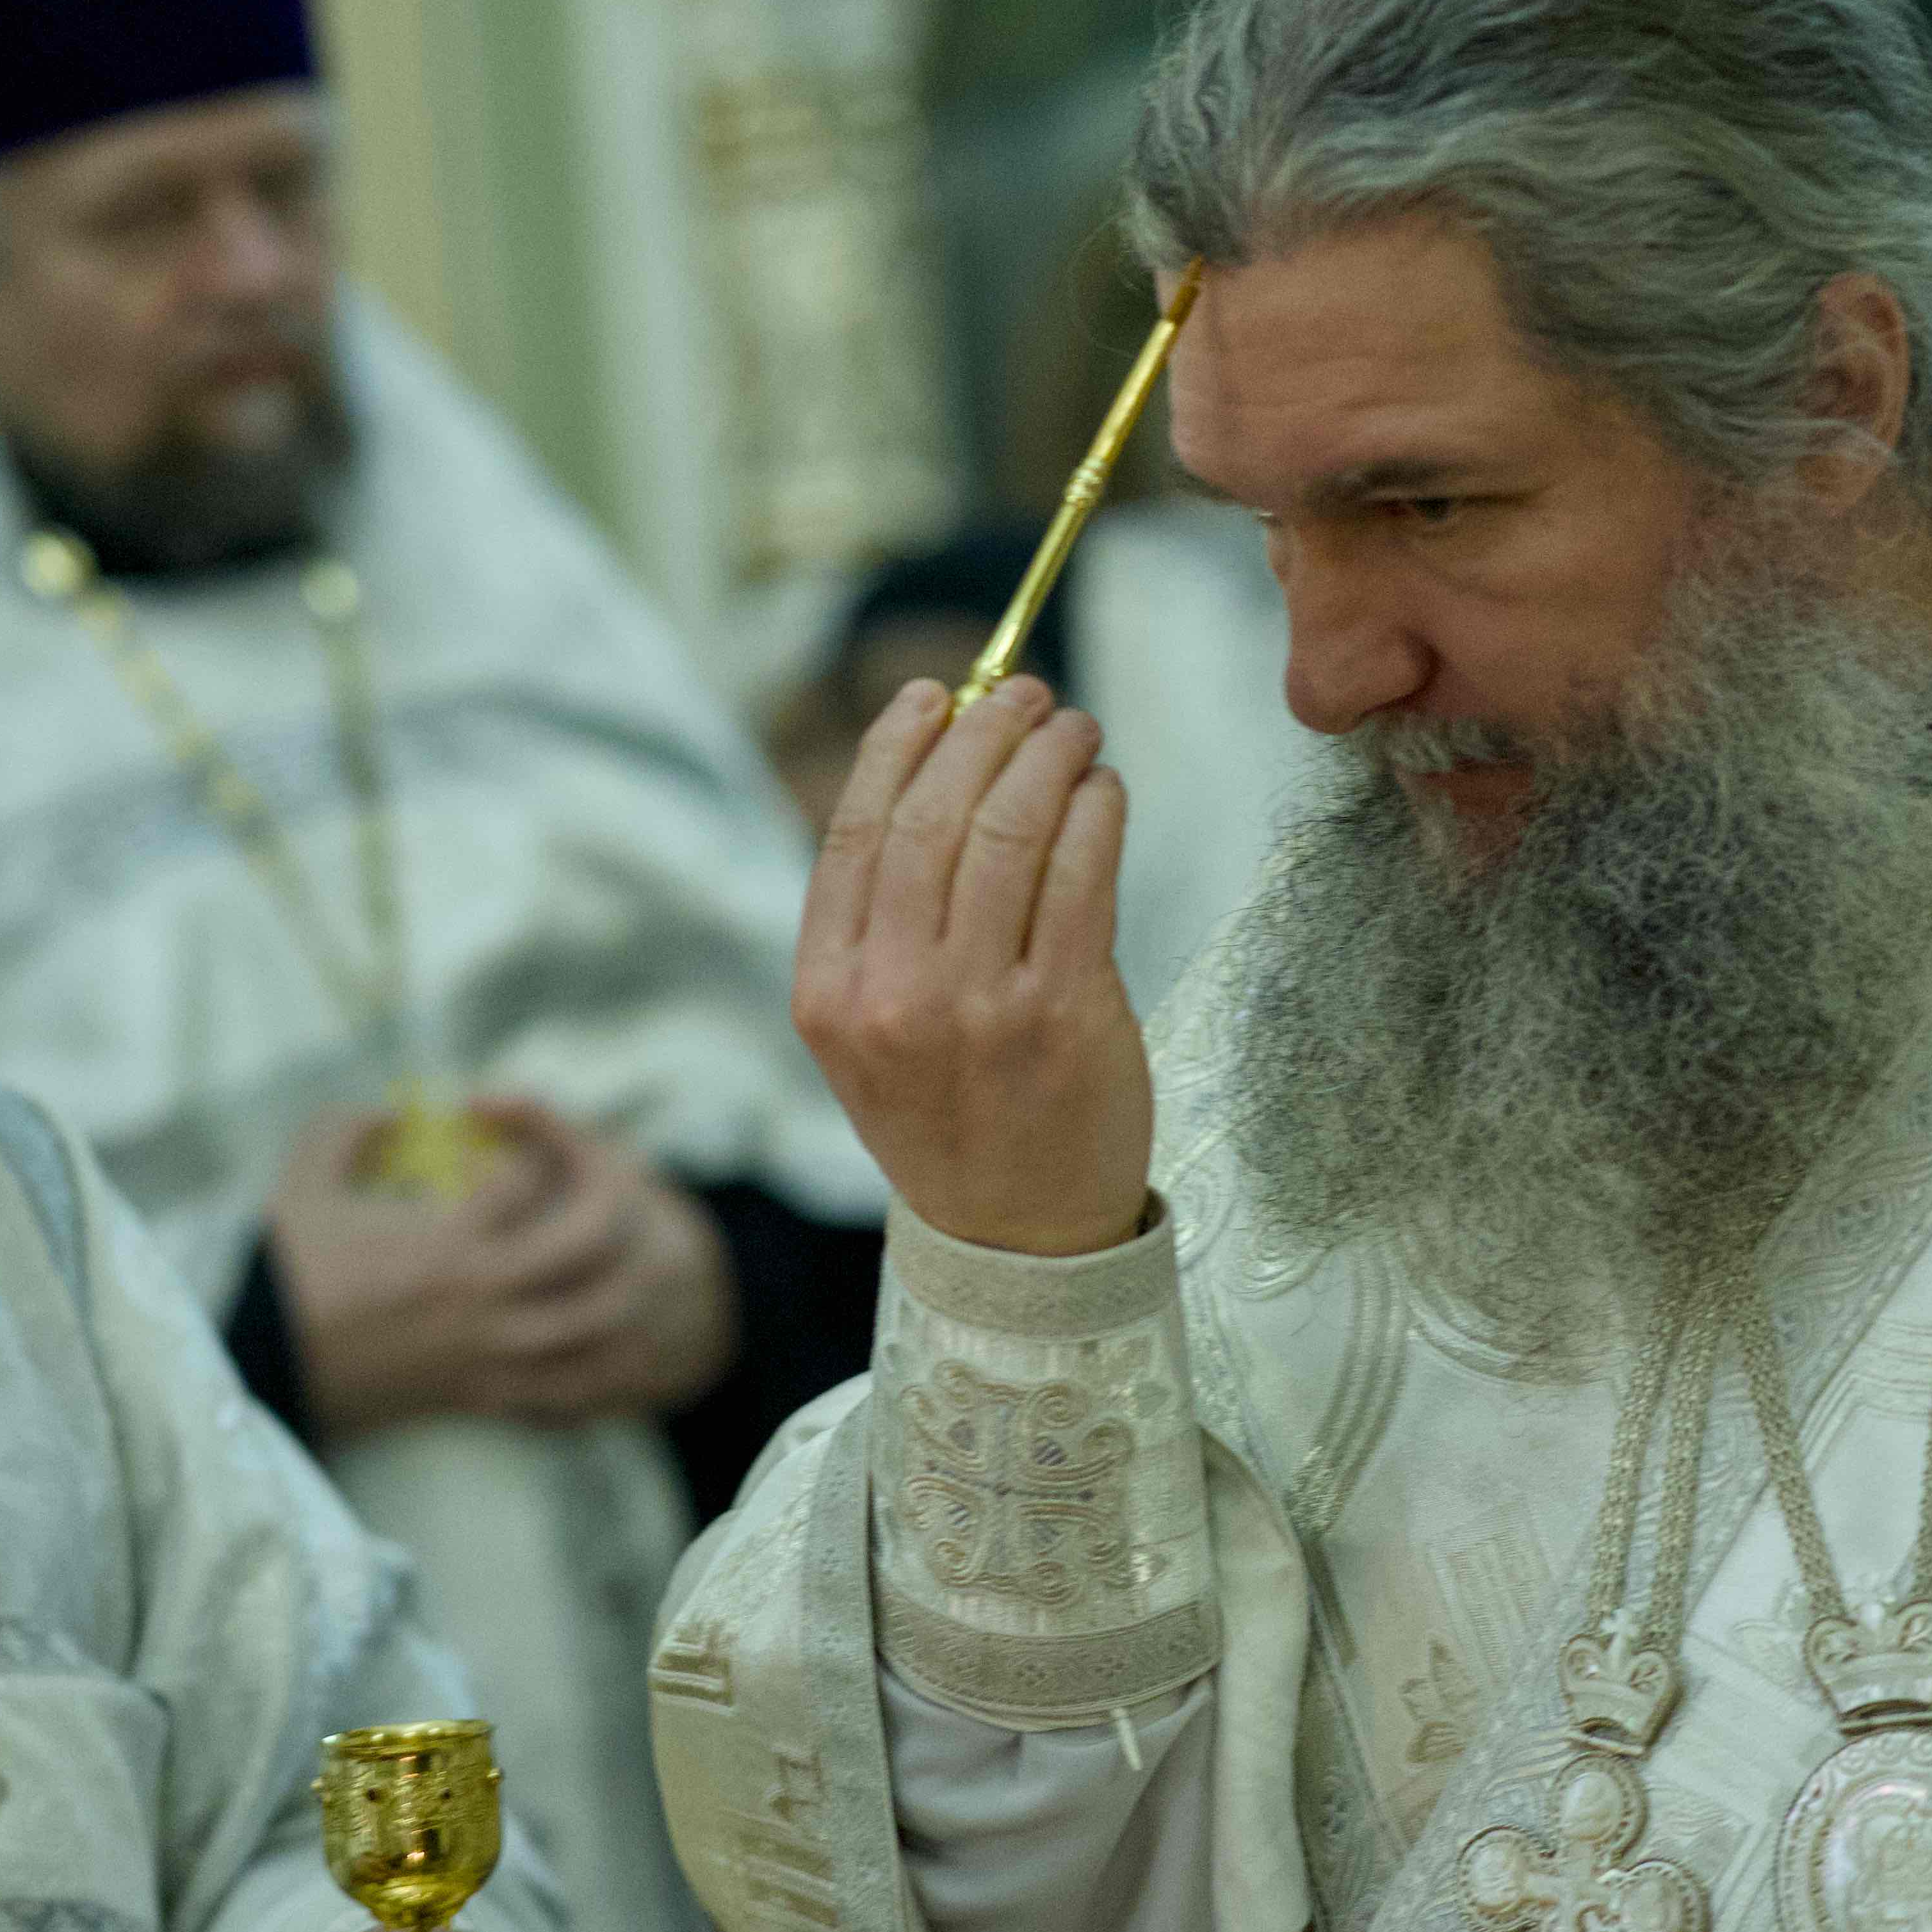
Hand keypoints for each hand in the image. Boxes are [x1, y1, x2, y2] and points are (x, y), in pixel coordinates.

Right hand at [273, 1103, 736, 1433]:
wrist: (266, 1370)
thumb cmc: (286, 1271)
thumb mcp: (305, 1175)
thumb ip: (353, 1126)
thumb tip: (403, 1111)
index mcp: (444, 1239)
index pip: (531, 1177)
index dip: (535, 1146)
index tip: (513, 1147)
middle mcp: (482, 1297)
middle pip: (593, 1240)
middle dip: (613, 1197)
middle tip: (602, 1182)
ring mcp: (490, 1353)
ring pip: (601, 1320)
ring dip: (623, 1281)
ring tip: (624, 1254)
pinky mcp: (484, 1397)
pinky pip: (572, 1390)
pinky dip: (599, 1365)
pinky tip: (601, 1337)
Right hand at [791, 676, 1149, 1255]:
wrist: (1015, 1238)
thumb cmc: (949, 1112)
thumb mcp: (869, 1029)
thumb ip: (881, 918)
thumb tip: (935, 765)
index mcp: (827, 993)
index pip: (854, 833)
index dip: (898, 745)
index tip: (937, 693)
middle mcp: (892, 996)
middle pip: (933, 818)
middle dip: (986, 731)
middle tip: (1027, 694)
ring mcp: (977, 1007)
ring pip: (1009, 833)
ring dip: (1049, 758)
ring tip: (1074, 731)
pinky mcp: (1063, 1016)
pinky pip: (1081, 877)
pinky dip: (1096, 813)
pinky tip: (1104, 792)